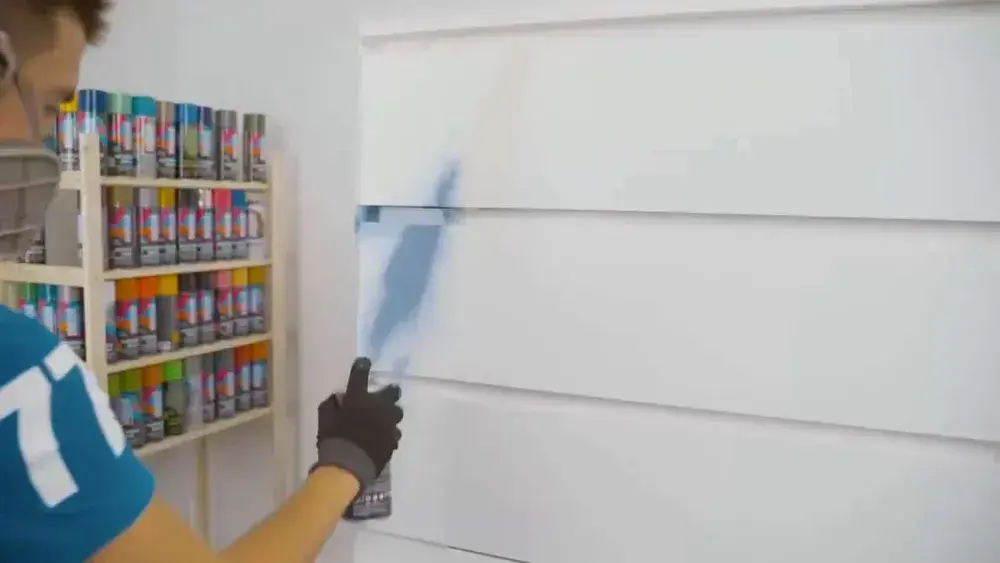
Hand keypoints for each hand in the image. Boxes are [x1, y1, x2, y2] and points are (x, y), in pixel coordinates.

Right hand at [313, 358, 402, 489]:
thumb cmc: (333, 439)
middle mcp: (378, 406)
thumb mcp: (324, 418)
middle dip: (390, 391)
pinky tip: (383, 437)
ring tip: (384, 419)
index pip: (360, 374)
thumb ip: (332, 404)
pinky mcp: (393, 439)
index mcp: (358, 397)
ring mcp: (389, 422)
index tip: (364, 362)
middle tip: (384, 396)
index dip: (362, 366)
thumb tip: (339, 397)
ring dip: (391, 413)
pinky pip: (395, 432)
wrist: (348, 465)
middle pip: (392, 391)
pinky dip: (389, 432)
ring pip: (397, 412)